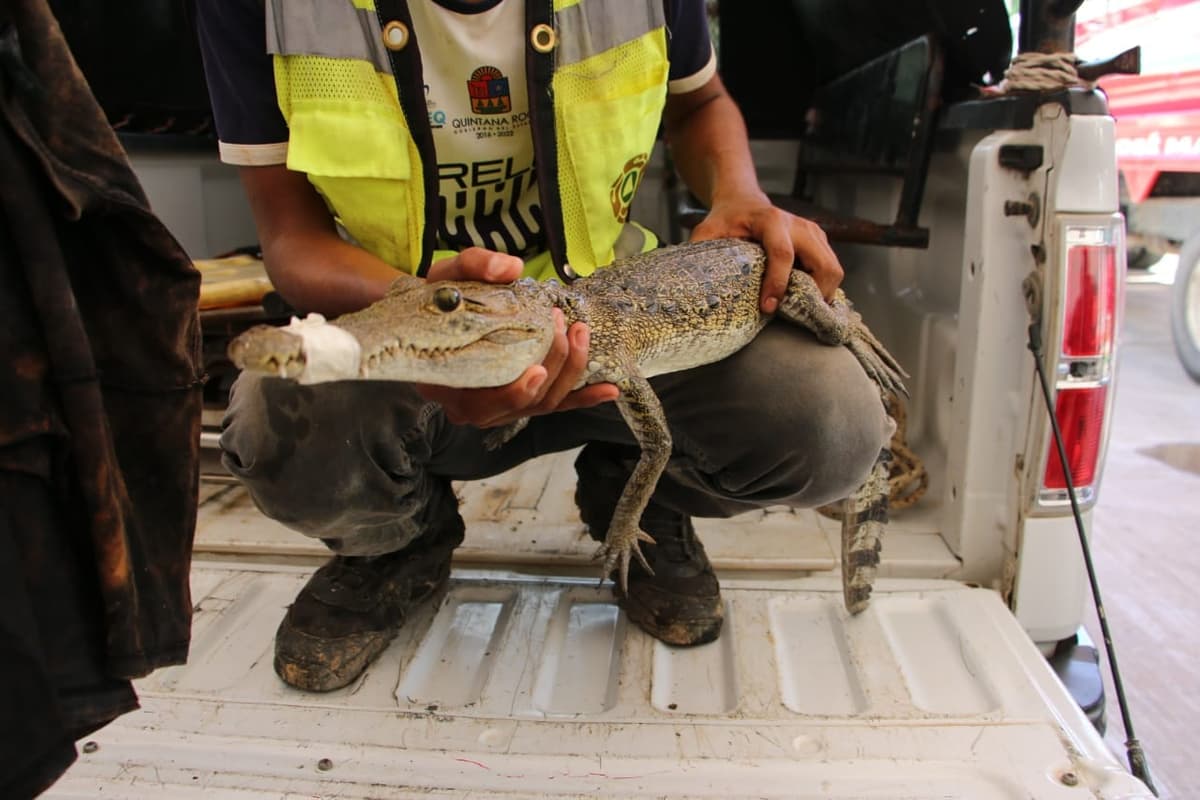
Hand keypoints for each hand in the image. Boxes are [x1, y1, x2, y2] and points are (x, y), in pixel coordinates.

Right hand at [416, 248, 618, 427]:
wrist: (432, 317)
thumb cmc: (436, 301)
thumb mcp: (444, 277)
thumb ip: (473, 266)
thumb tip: (510, 267)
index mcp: (449, 386)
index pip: (484, 403)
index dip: (514, 392)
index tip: (537, 369)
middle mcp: (475, 407)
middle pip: (525, 402)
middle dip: (554, 366)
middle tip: (566, 326)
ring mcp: (501, 407)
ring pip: (545, 402)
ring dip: (571, 372)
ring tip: (582, 336)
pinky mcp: (521, 399)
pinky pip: (555, 403)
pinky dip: (583, 398)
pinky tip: (609, 389)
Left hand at [691, 194, 843, 309]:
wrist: (743, 200)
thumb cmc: (725, 219)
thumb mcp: (707, 231)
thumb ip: (700, 252)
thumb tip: (692, 284)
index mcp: (772, 221)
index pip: (783, 254)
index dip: (778, 284)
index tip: (768, 308)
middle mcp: (799, 225)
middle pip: (823, 265)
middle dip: (814, 294)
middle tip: (795, 316)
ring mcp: (813, 233)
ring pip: (833, 269)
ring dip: (821, 294)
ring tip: (799, 310)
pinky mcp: (820, 242)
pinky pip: (830, 269)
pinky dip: (822, 288)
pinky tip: (802, 299)